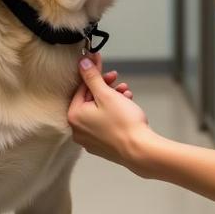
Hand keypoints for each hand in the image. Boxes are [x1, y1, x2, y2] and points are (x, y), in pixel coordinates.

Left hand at [67, 52, 152, 172]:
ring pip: (98, 110)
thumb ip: (92, 77)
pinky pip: (104, 122)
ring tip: (126, 93)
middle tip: (117, 79)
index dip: (94, 74)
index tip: (101, 63)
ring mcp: (90, 139)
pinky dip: (114, 112)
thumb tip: (83, 63)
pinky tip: (127, 105)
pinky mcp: (102, 145)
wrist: (140, 150)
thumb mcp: (106, 94)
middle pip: (89, 100)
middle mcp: (78, 130)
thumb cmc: (123, 123)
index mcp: (74, 117)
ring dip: (112, 98)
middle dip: (106, 87)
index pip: (81, 88)